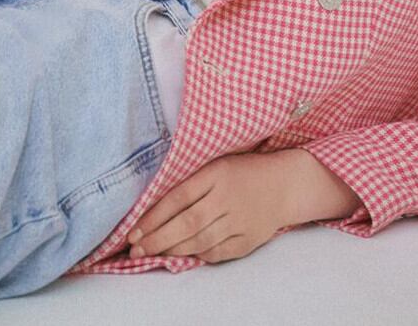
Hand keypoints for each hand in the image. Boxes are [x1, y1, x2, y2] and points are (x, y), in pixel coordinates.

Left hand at [125, 152, 293, 264]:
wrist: (284, 184)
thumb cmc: (243, 171)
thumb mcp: (216, 163)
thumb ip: (191, 180)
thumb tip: (154, 204)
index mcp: (217, 174)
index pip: (178, 197)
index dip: (153, 216)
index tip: (133, 230)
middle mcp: (227, 198)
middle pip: (186, 223)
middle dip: (157, 239)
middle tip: (135, 249)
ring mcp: (239, 221)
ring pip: (199, 241)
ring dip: (172, 250)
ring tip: (151, 253)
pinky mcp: (248, 240)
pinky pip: (217, 252)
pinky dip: (198, 255)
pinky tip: (182, 255)